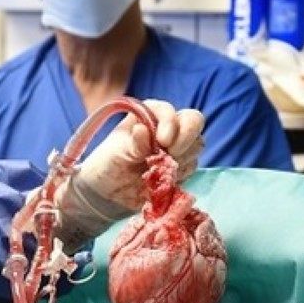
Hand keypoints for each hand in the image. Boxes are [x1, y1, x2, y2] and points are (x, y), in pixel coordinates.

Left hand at [59, 99, 204, 243]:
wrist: (107, 192)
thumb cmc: (108, 164)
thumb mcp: (117, 153)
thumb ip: (133, 143)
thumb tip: (143, 130)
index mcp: (149, 114)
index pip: (171, 111)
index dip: (171, 123)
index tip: (163, 141)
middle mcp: (166, 126)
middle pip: (193, 122)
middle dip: (185, 139)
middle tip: (171, 154)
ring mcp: (177, 146)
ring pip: (196, 146)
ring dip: (182, 159)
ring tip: (158, 169)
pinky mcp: (181, 166)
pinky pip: (191, 167)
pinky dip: (181, 174)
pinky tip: (162, 180)